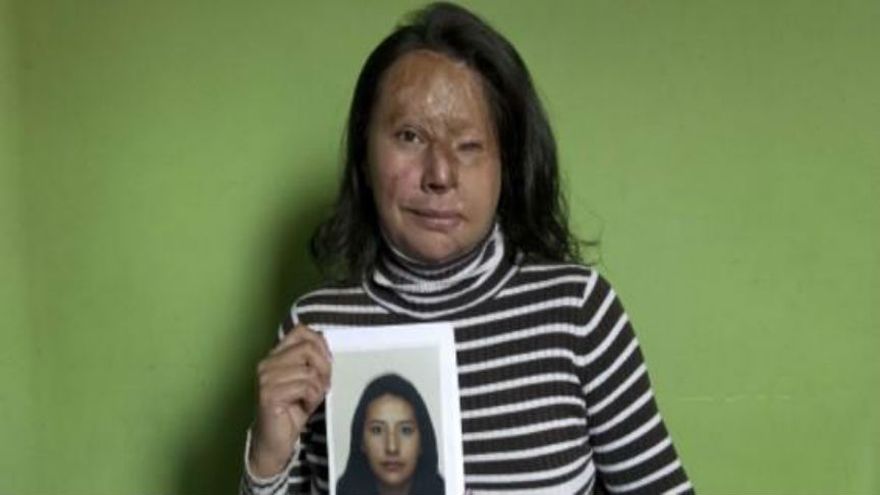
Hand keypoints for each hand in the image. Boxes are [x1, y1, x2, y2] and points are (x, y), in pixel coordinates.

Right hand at [249, 324, 331, 477]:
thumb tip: (326, 345)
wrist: (276, 440)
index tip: (326, 362)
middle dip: (323, 368)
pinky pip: (304, 387)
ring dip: (318, 388)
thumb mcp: (308, 380)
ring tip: (311, 399)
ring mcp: (266, 379)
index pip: (301, 331)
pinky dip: (312, 398)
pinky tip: (305, 406)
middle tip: (322, 385)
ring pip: (308, 371)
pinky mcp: (269, 395)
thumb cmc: (294, 409)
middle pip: (308, 349)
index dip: (320, 344)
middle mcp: (267, 363)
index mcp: (275, 356)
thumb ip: (313, 361)